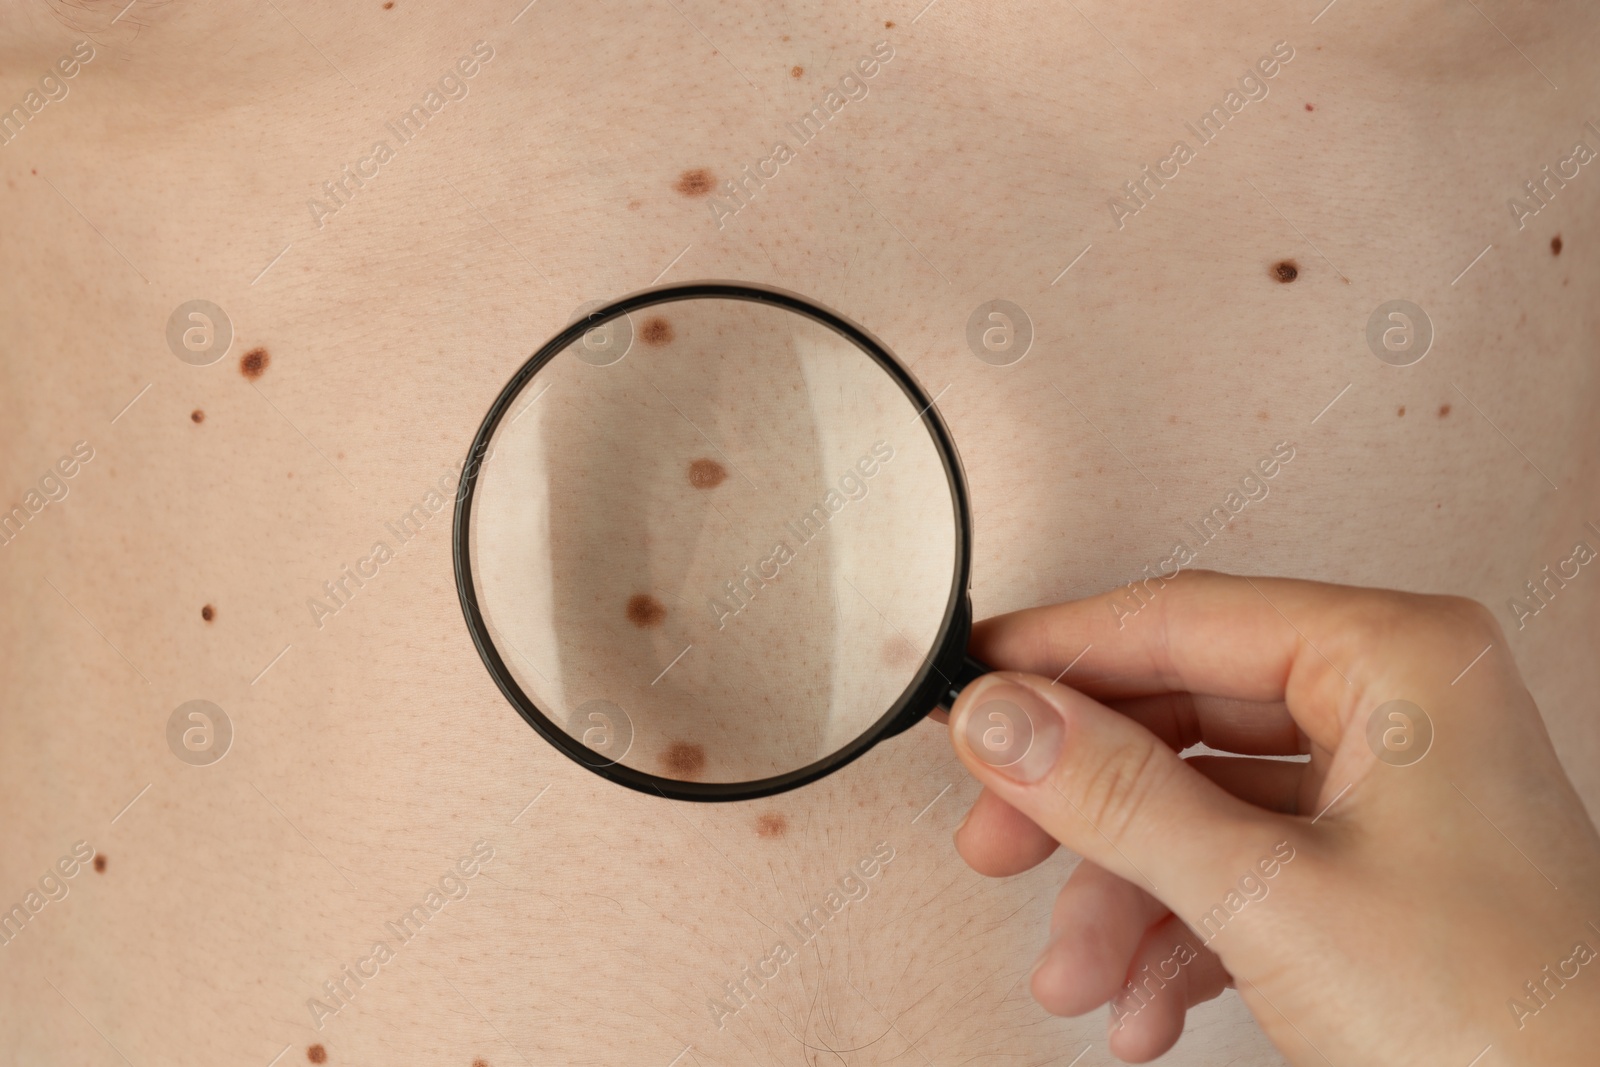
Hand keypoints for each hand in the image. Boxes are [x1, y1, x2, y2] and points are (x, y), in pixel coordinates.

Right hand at [944, 570, 1599, 1064]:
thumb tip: (1004, 716)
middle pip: (1181, 716)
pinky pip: (1240, 870)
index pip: (1181, 619)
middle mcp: (1395, 706)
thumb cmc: (1503, 1025)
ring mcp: (1389, 791)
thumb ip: (1118, 795)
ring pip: (1200, 807)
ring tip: (1075, 976)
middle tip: (995, 834)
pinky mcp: (1378, 869)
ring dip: (1122, 897)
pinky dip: (1179, 936)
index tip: (970, 684)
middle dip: (1083, 803)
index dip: (1060, 654)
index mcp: (1396, 660)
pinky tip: (1141, 1006)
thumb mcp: (1268, 896)